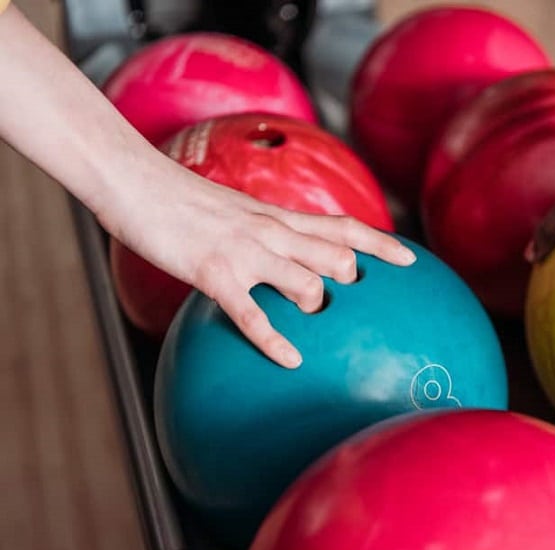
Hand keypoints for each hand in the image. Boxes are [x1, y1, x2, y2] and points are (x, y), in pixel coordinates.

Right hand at [102, 160, 415, 368]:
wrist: (140, 184)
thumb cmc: (187, 201)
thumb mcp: (240, 212)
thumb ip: (270, 232)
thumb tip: (290, 255)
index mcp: (280, 216)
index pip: (344, 226)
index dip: (382, 244)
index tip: (412, 262)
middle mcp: (273, 231)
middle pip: (338, 258)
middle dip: (353, 287)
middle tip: (349, 306)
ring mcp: (247, 252)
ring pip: (308, 285)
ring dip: (317, 310)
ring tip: (311, 324)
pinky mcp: (216, 272)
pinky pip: (254, 314)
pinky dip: (275, 340)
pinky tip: (290, 359)